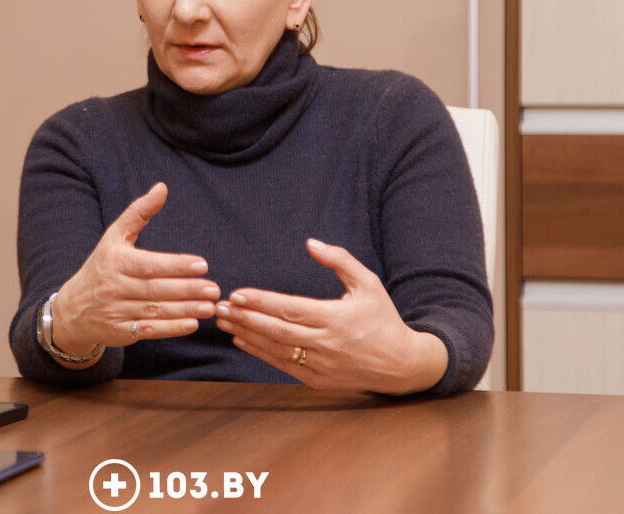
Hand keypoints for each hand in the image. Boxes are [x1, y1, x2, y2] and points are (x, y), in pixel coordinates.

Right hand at [51, 182, 219, 363]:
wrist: (72, 309)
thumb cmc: (101, 266)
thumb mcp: (114, 236)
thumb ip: (139, 212)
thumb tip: (162, 187)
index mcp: (115, 261)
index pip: (149, 264)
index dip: (176, 266)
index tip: (202, 265)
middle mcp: (114, 287)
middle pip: (155, 290)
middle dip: (187, 290)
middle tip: (213, 288)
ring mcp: (116, 312)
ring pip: (155, 311)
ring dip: (185, 310)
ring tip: (210, 307)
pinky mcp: (120, 332)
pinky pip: (148, 330)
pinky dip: (170, 328)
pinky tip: (192, 324)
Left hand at [214, 239, 447, 393]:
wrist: (402, 364)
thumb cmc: (383, 319)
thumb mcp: (368, 284)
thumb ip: (340, 260)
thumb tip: (311, 243)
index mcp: (337, 318)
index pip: (292, 309)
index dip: (263, 302)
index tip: (239, 293)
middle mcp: (327, 343)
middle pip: (278, 330)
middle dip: (246, 318)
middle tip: (220, 307)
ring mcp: (322, 365)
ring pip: (277, 349)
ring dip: (247, 335)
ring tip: (225, 322)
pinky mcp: (319, 380)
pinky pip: (284, 366)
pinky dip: (261, 353)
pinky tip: (243, 341)